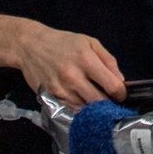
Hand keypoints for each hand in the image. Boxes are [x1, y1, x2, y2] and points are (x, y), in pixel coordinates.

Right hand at [0, 15, 126, 106]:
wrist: (31, 46)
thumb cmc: (64, 43)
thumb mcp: (90, 43)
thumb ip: (108, 60)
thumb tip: (121, 80)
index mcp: (86, 60)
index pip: (112, 85)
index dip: (121, 93)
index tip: (121, 94)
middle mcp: (73, 77)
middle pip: (100, 102)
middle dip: (109, 104)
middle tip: (111, 101)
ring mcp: (61, 89)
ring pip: (85, 109)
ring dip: (94, 109)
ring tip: (97, 102)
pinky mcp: (51, 98)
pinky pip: (71, 110)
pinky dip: (80, 110)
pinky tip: (82, 103)